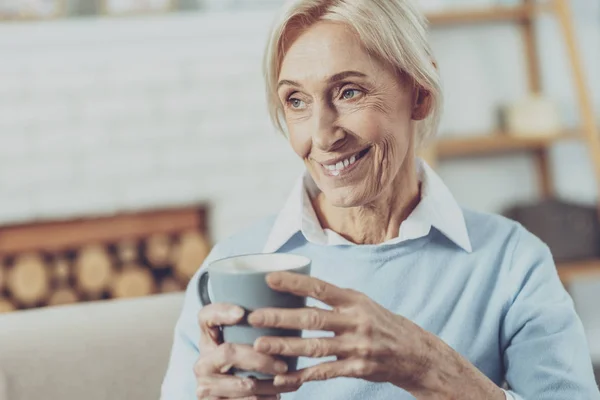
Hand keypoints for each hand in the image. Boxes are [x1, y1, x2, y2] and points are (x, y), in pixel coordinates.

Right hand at [194, 303, 300, 399]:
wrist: (229, 397)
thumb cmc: (247, 362)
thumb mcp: (245, 343)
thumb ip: (258, 328)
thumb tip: (294, 304)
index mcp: (209, 336)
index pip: (206, 317)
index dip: (221, 313)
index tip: (241, 313)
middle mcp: (203, 359)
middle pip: (228, 352)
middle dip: (260, 359)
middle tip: (284, 364)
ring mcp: (205, 383)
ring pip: (241, 383)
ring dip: (269, 384)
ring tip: (288, 382)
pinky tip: (277, 397)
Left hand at [247, 272, 504, 398]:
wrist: (413, 353)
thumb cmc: (380, 323)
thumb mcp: (362, 303)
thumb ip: (334, 299)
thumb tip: (298, 288)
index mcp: (355, 300)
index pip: (320, 288)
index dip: (294, 283)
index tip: (269, 278)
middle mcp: (356, 321)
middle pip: (313, 319)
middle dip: (281, 318)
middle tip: (254, 316)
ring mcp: (357, 347)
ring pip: (315, 347)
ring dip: (285, 347)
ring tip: (260, 345)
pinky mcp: (358, 369)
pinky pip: (325, 372)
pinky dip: (303, 376)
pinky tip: (283, 378)